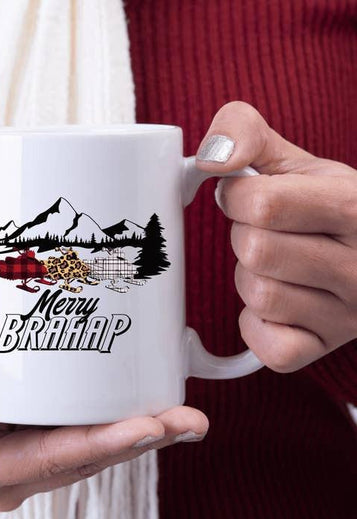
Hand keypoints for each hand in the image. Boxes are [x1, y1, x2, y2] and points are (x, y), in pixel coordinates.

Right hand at [0, 315, 208, 510]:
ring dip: (142, 435)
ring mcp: (28, 452)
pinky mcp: (39, 428)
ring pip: (93, 449)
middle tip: (188, 419)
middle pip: (85, 458)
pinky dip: (122, 422)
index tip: (150, 425)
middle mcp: (11, 468)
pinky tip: (156, 408)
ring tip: (187, 416)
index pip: (52, 461)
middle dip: (140, 441)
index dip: (103, 445)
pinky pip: (87, 431)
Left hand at [196, 101, 356, 372]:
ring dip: (250, 277)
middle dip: (244, 236)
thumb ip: (244, 133)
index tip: (245, 196)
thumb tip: (212, 157)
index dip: (236, 197)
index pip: (264, 205)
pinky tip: (277, 303)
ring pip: (260, 296)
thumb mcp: (291, 158)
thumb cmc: (320, 204)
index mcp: (355, 206)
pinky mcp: (324, 347)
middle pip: (256, 252)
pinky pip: (268, 344)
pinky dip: (257, 324)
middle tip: (266, 232)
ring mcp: (348, 315)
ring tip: (276, 265)